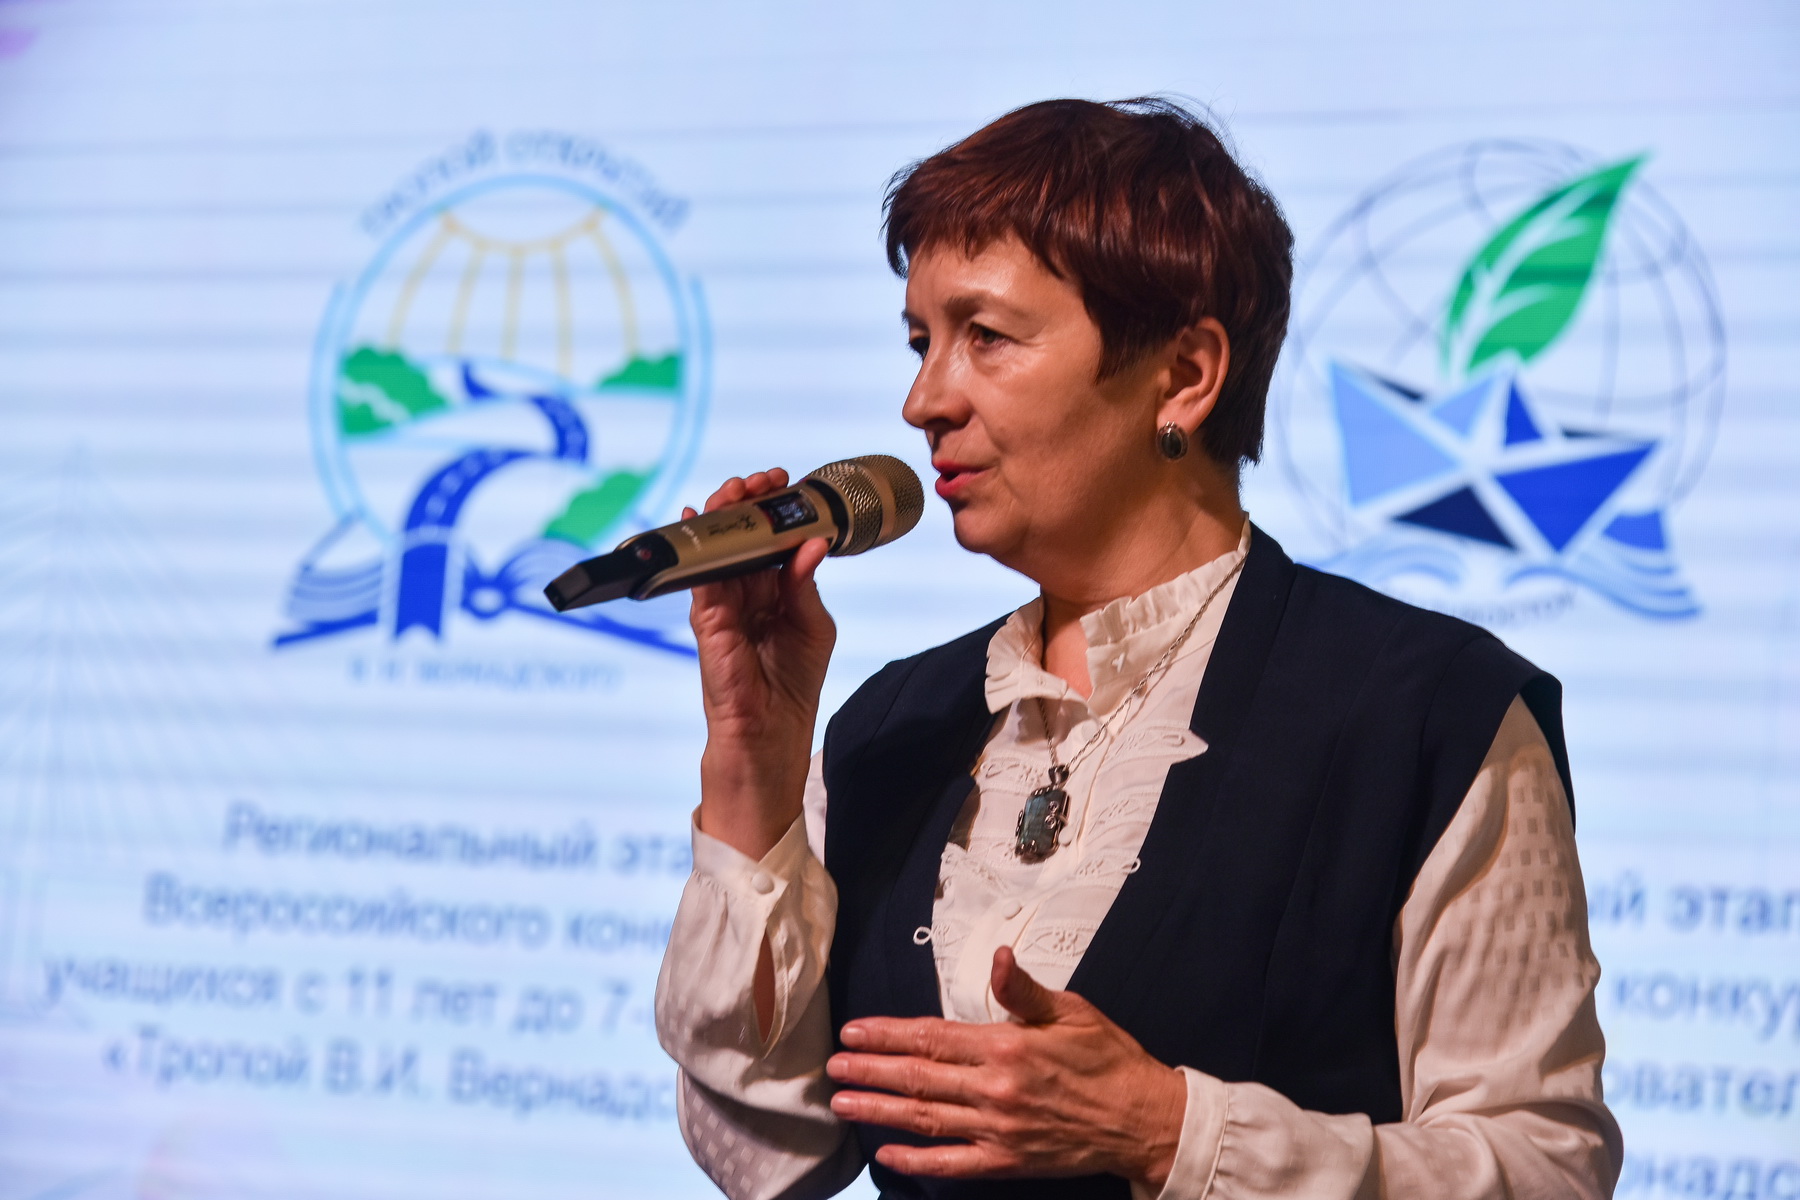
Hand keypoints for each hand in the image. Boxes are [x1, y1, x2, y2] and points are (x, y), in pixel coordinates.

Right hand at [690, 469, 835, 860]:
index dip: (773, 509)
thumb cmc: (790, 693)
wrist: (768, 748)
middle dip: (746, 504)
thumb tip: (810, 541)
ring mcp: (721, 611)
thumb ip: (805, 587)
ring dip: (723, 518)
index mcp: (771, 595)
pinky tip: (700, 524)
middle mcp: (742, 597)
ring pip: (716, 552)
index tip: (783, 482)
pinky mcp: (707, 629)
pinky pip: (701, 582)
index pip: (768, 540)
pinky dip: (701, 554)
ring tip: (734, 490)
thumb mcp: (811, 630)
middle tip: (759, 480)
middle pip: (738, 538)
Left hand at [825, 946, 1186, 1188]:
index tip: (855, 1031)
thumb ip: (1023, 990)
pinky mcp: (1006, 1161)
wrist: (1143, 1119)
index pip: (932, 1037)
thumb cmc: (1108, 1059)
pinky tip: (887, 1155)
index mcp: (1006, 1047)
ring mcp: (998, 1130)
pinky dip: (916, 1160)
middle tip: (833, 1066)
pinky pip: (952, 1163)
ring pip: (925, 1119)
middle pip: (918, 1077)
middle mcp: (995, 1090)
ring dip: (879, 1110)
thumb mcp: (1070, 1011)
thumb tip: (999, 958)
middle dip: (870, 1071)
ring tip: (842, 1102)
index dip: (888, 1034)